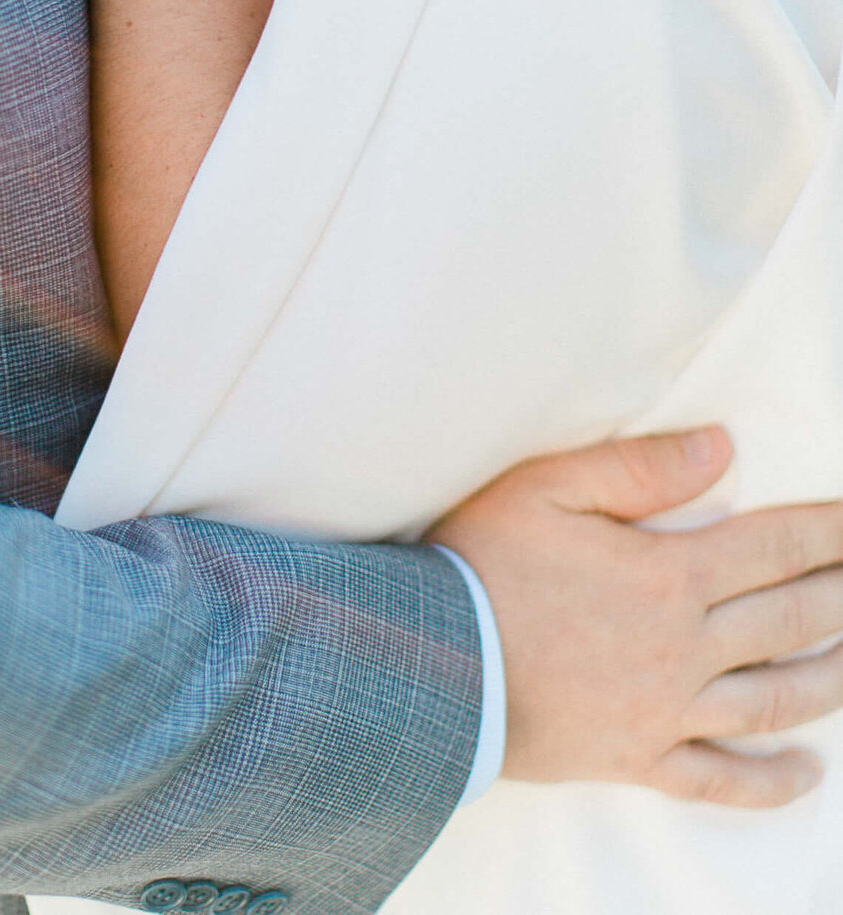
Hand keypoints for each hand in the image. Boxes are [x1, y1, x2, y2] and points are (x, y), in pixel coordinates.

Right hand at [430, 427, 842, 806]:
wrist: (428, 666)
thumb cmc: (476, 567)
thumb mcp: (541, 490)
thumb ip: (635, 468)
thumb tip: (722, 448)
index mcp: (668, 575)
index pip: (776, 547)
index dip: (831, 531)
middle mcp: (684, 646)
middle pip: (792, 619)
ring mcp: (667, 710)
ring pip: (777, 698)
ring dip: (833, 677)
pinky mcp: (638, 758)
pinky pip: (722, 780)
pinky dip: (773, 781)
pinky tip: (809, 771)